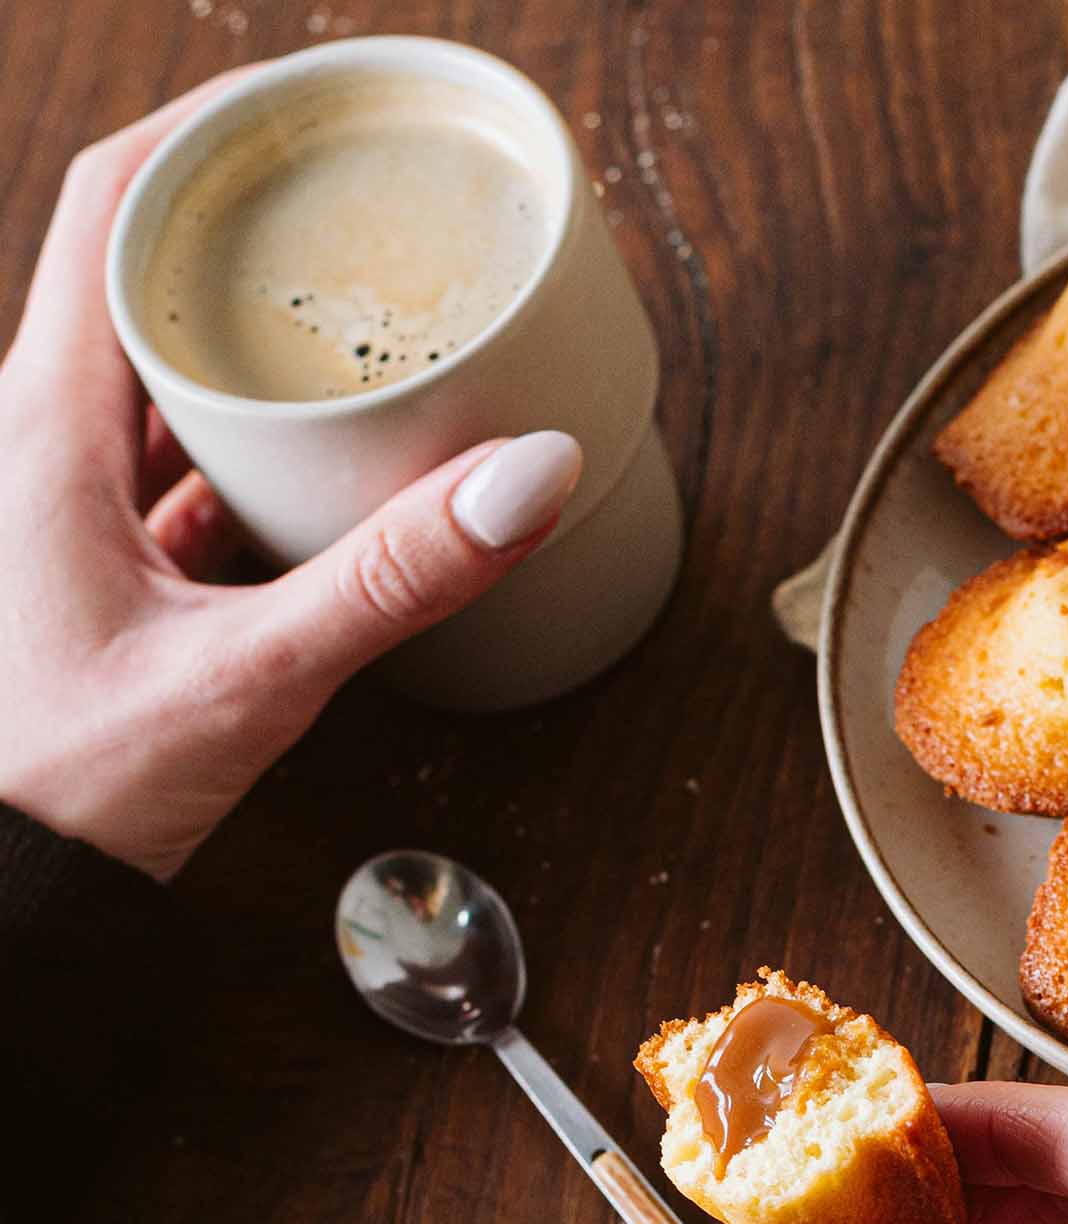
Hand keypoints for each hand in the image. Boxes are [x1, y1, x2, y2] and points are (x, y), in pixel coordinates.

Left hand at [0, 72, 582, 879]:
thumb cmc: (57, 789)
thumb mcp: (244, 676)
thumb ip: (392, 578)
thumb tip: (528, 473)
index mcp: (39, 423)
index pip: (112, 201)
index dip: (211, 124)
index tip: (317, 100)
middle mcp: (41, 439)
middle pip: (153, 271)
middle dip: (270, 229)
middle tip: (378, 206)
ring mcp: (68, 500)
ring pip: (173, 371)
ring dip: (270, 340)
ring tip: (380, 320)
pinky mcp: (102, 559)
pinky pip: (186, 458)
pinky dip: (266, 438)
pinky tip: (343, 463)